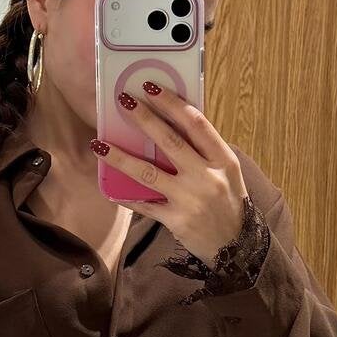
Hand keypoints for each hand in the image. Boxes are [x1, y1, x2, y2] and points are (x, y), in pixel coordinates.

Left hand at [90, 81, 247, 263]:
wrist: (236, 248)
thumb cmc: (229, 203)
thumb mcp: (227, 172)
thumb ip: (204, 151)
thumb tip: (171, 125)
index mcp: (223, 160)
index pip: (197, 124)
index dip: (173, 104)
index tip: (152, 88)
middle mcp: (207, 177)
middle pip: (170, 142)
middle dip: (145, 119)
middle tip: (124, 101)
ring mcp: (189, 199)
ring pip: (149, 173)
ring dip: (121, 157)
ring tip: (99, 144)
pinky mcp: (176, 220)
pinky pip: (145, 205)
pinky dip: (126, 197)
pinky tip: (109, 189)